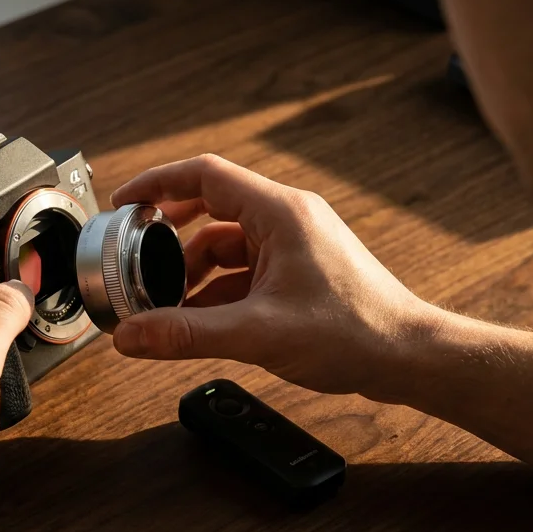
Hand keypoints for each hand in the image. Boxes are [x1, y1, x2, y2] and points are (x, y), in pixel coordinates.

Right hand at [110, 154, 442, 399]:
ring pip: (225, 246)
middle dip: (168, 236)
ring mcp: (294, 245)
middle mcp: (287, 219)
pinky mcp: (299, 271)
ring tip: (164, 305)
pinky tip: (199, 322)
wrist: (409, 357)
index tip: (123, 202)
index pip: (203, 175)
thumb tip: (130, 336)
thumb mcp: (258, 333)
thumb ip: (186, 334)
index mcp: (279, 212)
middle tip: (135, 255)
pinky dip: (216, 292)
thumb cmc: (357, 332)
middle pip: (209, 210)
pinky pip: (243, 271)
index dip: (156, 183)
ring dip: (192, 273)